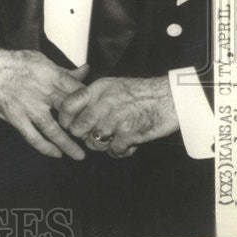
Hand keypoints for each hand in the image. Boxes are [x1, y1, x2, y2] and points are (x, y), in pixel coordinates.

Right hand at [0, 43, 89, 159]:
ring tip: (79, 155)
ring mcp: (28, 106)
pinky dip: (45, 147)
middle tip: (91, 135)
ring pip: (53, 130)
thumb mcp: (40, 60)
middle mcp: (41, 91)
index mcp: (50, 74)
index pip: (78, 90)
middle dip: (82, 125)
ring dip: (68, 145)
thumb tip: (85, 71)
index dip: (89, 102)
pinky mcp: (15, 117)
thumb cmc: (11, 62)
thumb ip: (63, 71)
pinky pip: (33, 137)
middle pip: (70, 111)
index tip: (93, 111)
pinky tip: (55, 153)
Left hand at [58, 76, 178, 157]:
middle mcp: (104, 103)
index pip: (68, 105)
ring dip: (101, 145)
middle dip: (83, 135)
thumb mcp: (115, 85)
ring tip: (113, 140)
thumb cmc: (144, 92)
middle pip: (77, 128)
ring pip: (93, 142)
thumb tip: (76, 109)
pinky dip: (119, 151)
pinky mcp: (129, 134)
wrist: (171, 98)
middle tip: (93, 135)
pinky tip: (126, 145)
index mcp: (99, 89)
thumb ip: (95, 95)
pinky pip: (113, 151)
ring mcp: (116, 119)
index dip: (65, 118)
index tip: (68, 125)